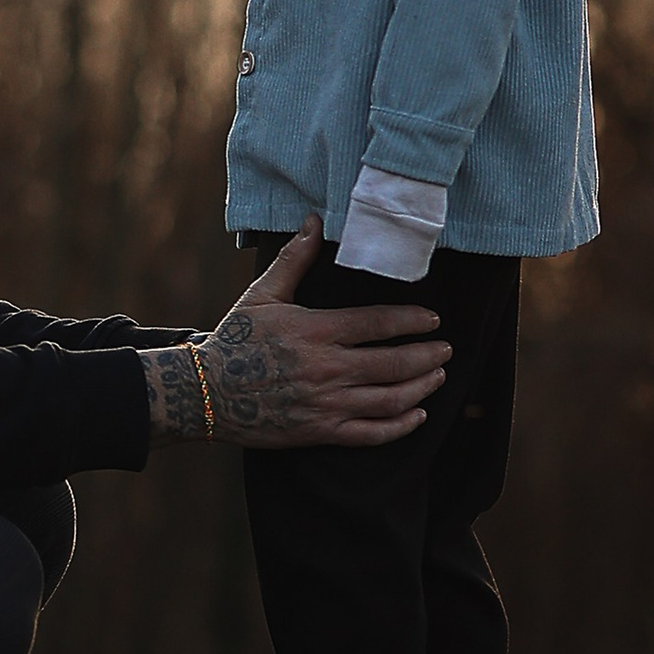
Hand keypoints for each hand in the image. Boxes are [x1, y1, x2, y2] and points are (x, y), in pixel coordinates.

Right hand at [145, 217, 448, 448]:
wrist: (206, 392)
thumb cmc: (236, 339)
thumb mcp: (263, 293)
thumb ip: (295, 258)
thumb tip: (315, 220)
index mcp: (317, 331)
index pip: (378, 323)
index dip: (412, 321)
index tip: (433, 320)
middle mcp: (327, 368)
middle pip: (394, 364)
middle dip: (428, 356)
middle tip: (446, 350)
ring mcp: (326, 403)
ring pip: (390, 399)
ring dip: (422, 387)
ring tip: (438, 377)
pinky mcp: (320, 432)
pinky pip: (371, 434)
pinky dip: (401, 426)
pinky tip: (417, 415)